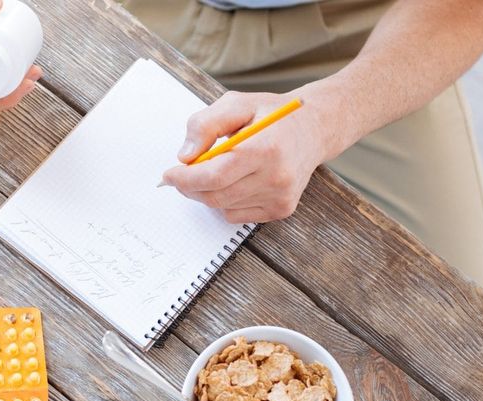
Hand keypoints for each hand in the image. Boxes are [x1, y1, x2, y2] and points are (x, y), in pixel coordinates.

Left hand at [159, 89, 337, 222]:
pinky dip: (226, 201)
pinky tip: (235, 181)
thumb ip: (206, 125)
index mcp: (265, 148)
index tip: (168, 175)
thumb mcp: (236, 104)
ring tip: (213, 171)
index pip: (215, 175)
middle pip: (216, 195)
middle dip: (190, 188)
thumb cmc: (272, 114)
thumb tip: (185, 155)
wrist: (314, 129)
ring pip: (224, 207)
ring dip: (208, 193)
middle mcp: (276, 177)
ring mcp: (281, 197)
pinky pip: (237, 215)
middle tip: (180, 175)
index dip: (186, 179)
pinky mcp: (282, 209)